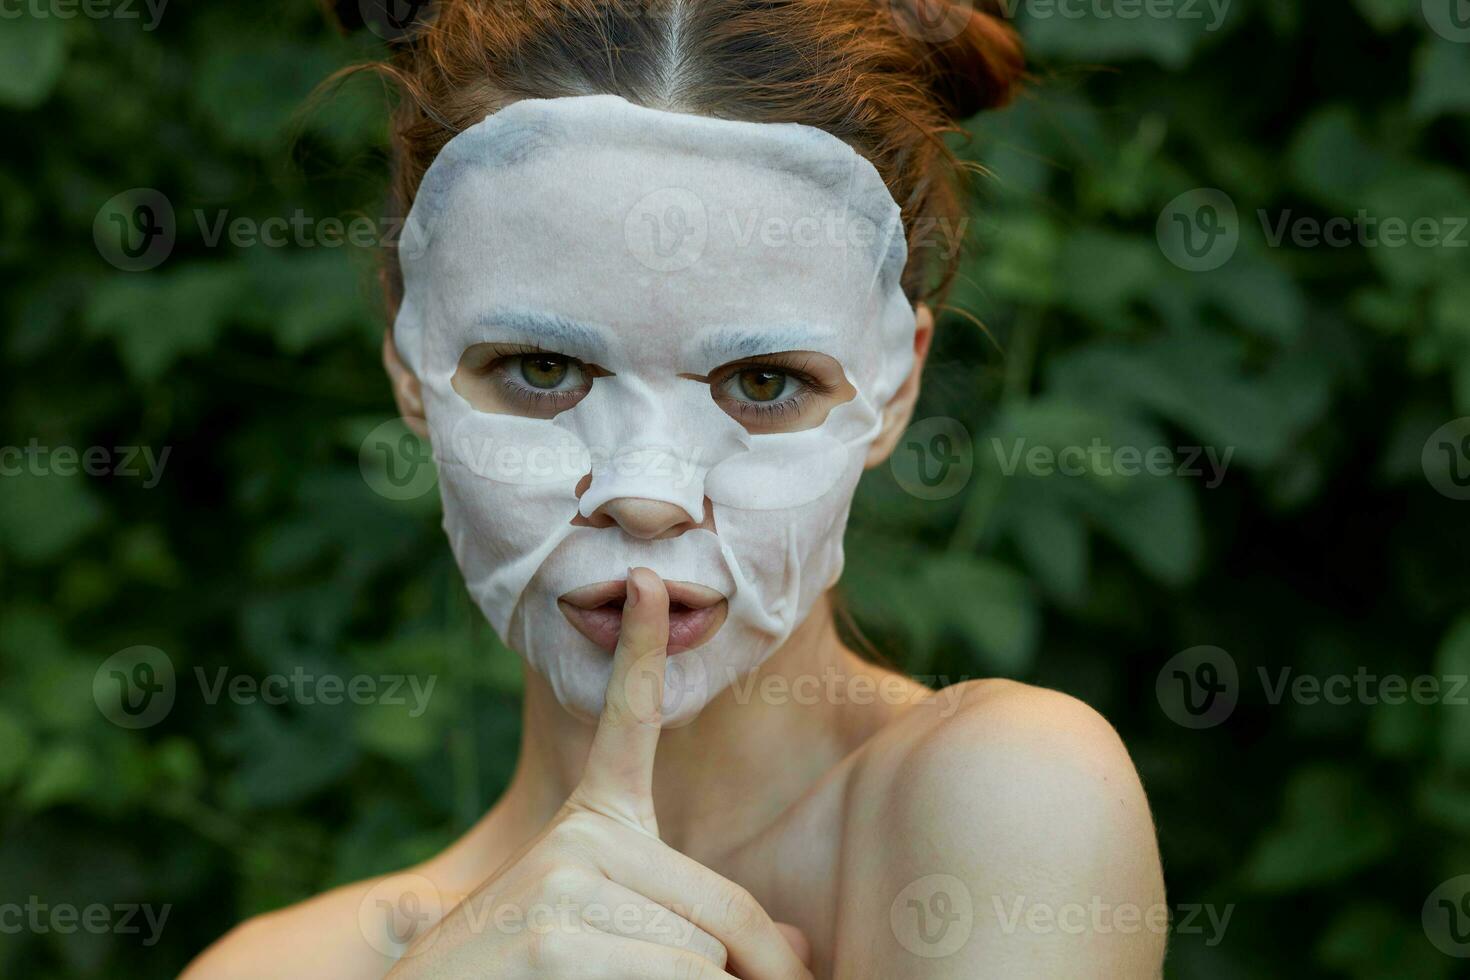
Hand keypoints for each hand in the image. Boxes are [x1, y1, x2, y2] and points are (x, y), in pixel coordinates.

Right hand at [387, 567, 812, 978]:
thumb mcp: (614, 937)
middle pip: (722, 910)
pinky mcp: (557, 940)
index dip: (643, 647)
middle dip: (748, 969)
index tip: (648, 577)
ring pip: (703, 956)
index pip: (628, 722)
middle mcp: (579, 836)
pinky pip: (679, 978)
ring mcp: (565, 881)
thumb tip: (797, 948)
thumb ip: (696, 927)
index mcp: (591, 821)